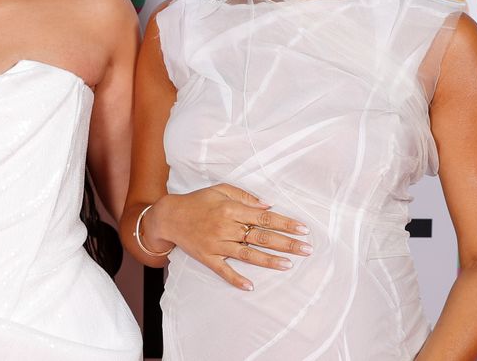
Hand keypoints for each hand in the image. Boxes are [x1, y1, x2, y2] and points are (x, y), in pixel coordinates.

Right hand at [151, 183, 311, 289]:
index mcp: (231, 209)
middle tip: (306, 249)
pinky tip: (251, 286)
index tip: (303, 229)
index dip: (285, 223)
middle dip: (286, 243)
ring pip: (247, 254)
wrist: (170, 216)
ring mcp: (216, 244)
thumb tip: (268, 206)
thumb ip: (245, 197)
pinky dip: (236, 279)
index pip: (264, 217)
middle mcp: (225, 227)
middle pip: (260, 236)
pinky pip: (223, 270)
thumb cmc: (198, 201)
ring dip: (268, 260)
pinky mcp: (207, 257)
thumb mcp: (220, 190)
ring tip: (288, 265)